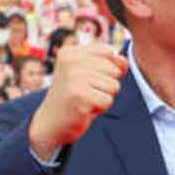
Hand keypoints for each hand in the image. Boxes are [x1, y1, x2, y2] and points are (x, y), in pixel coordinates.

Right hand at [27, 42, 127, 160]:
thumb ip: (111, 63)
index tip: (90, 78)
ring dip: (103, 97)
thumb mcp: (92, 75)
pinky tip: (85, 108)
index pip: (109, 52)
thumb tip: (122, 60)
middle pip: (114, 70)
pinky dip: (100, 108)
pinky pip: (108, 100)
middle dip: (107, 85)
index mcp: (71, 52)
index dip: (109, 69)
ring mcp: (73, 77)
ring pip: (113, 86)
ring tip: (85, 99)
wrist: (52, 122)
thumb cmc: (76, 96)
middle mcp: (70, 61)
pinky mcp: (78, 95)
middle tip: (86, 92)